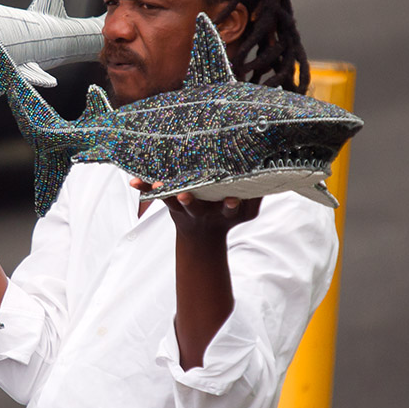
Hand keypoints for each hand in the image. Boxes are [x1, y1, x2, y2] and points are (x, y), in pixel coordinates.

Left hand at [129, 178, 260, 239]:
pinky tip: (133, 182)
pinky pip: (154, 194)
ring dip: (165, 193)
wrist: (201, 238)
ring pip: (172, 200)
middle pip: (195, 207)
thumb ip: (257, 195)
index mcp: (224, 211)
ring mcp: (183, 207)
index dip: (231, 206)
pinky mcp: (168, 201)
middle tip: (185, 195)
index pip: (230, 209)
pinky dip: (144, 187)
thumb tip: (274, 169)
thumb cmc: (228, 215)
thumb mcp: (248, 212)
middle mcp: (202, 211)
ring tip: (158, 185)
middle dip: (190, 201)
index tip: (232, 201)